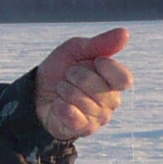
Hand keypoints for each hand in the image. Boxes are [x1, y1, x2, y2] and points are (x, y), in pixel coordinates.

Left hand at [35, 26, 132, 142]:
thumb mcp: (76, 49)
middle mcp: (112, 101)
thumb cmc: (61, 69)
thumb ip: (100, 43)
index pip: (124, 79)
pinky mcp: (84, 130)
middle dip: (76, 76)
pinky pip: (74, 117)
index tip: (93, 60)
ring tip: (62, 90)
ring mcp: (99, 118)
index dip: (105, 67)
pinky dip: (60, 106)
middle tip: (68, 75)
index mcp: (114, 80)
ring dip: (65, 90)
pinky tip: (58, 104)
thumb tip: (125, 33)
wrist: (37, 92)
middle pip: (99, 89)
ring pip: (83, 102)